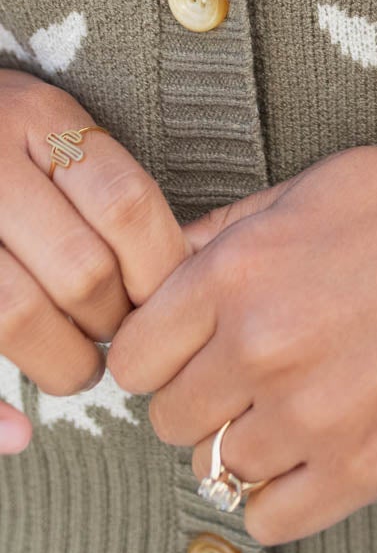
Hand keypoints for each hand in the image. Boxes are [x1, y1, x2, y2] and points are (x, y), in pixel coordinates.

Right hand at [0, 68, 190, 452]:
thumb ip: (102, 182)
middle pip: (81, 268)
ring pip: (17, 313)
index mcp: (40, 119)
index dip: (159, 269)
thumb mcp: (51, 127)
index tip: (167, 298)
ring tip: (79, 367)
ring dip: (62, 360)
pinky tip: (18, 432)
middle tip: (120, 334)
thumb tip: (184, 269)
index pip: (127, 206)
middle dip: (113, 321)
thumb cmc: (1, 135)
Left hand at [106, 140, 376, 545]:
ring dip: (248, 438)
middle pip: (168, 417)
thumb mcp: (323, 183)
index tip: (189, 347)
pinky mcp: (366, 469)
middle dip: (200, 395)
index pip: (133, 355)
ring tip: (301, 398)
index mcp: (241, 268)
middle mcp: (262, 346)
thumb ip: (234, 228)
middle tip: (251, 371)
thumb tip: (167, 265)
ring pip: (218, 466)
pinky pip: (270, 517)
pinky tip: (316, 446)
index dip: (158, 352)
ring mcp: (313, 415)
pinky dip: (282, 489)